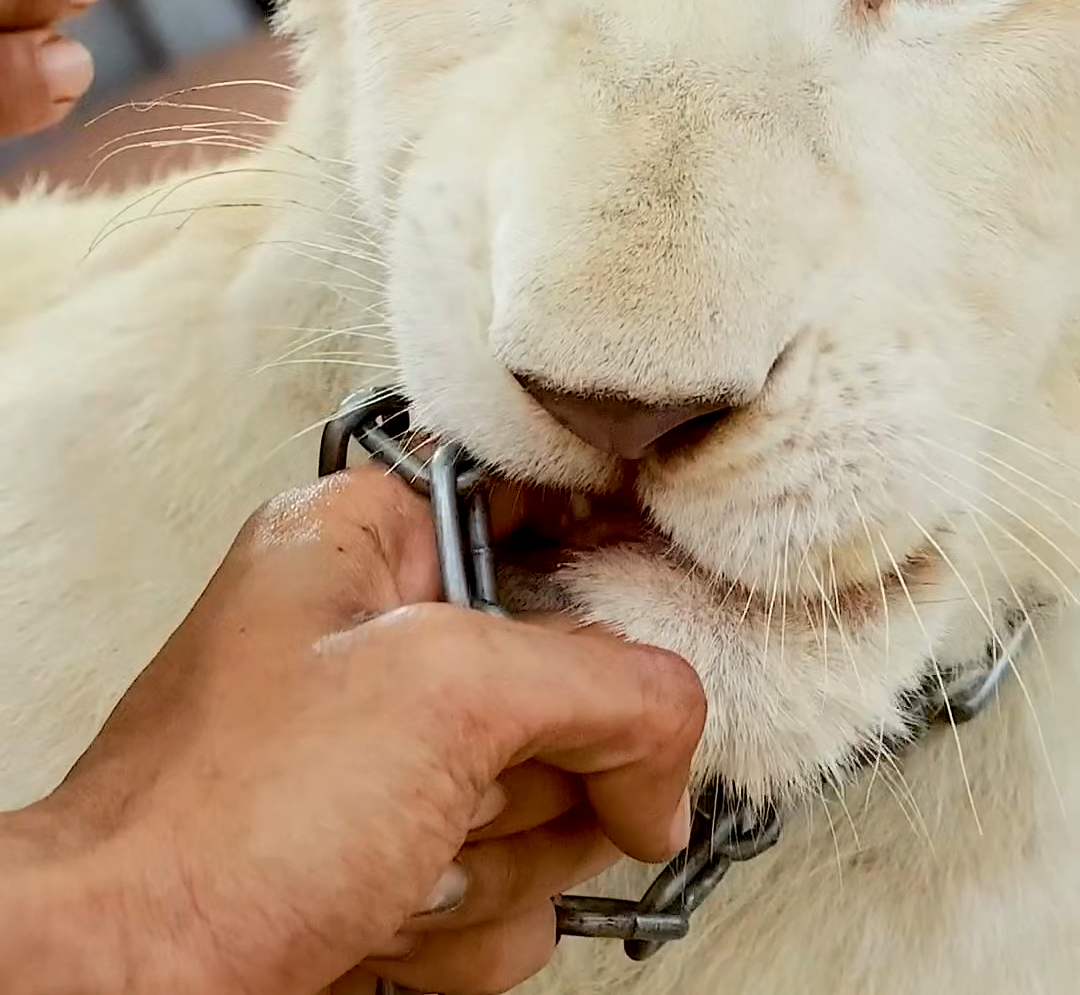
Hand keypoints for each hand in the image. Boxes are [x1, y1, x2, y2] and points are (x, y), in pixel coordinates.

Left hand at [2, 467, 704, 994]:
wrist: (129, 985)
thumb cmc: (212, 821)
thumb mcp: (442, 695)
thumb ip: (606, 688)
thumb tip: (673, 746)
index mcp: (363, 545)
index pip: (532, 496)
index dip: (610, 542)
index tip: (670, 588)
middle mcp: (375, 644)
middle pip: (569, 674)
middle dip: (540, 763)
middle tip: (476, 782)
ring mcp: (388, 765)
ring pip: (552, 799)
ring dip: (500, 859)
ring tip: (406, 861)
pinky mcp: (396, 866)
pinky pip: (511, 890)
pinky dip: (467, 928)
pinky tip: (389, 921)